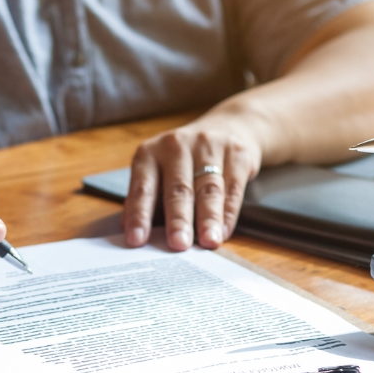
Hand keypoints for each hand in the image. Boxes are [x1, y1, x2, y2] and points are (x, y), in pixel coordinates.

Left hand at [123, 120, 262, 250]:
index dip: (139, 214)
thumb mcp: (158, 172)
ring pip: (208, 189)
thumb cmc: (183, 163)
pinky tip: (224, 232)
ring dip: (209, 218)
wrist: (227, 128)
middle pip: (178, 188)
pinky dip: (228, 213)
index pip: (143, 188)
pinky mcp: (237, 153)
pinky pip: (232, 188)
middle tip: (178, 244)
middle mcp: (176, 146)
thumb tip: (136, 236)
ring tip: (209, 242)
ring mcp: (209, 146)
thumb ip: (148, 201)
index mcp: (149, 153)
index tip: (136, 240)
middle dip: (178, 219)